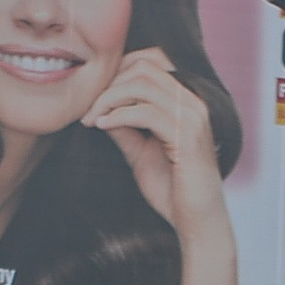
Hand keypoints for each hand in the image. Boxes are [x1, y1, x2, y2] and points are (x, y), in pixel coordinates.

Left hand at [81, 48, 230, 242]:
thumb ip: (125, 129)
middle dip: (109, 84)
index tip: (94, 97)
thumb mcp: (141, 153)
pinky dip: (119, 116)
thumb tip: (99, 109)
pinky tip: (102, 126)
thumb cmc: (173, 191)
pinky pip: (147, 113)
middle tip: (87, 109)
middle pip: (144, 66)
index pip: (151, 60)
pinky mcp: (188, 137)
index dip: (118, 71)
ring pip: (143, 86)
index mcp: (185, 101)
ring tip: (91, 119)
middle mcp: (192, 102)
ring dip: (109, 99)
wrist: (197, 223)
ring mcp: (193, 117)